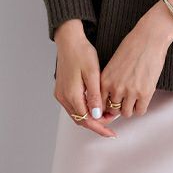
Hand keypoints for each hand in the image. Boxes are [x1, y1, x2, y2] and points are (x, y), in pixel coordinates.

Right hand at [52, 20, 118, 138]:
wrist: (69, 40)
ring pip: (76, 114)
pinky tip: (94, 106)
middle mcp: (63, 97)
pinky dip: (84, 110)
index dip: (100, 128)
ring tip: (106, 115)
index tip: (112, 132)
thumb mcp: (92, 73)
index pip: (86, 120)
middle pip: (81, 120)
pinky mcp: (61, 89)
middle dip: (97, 124)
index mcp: (72, 95)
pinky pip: (73, 106)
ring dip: (90, 118)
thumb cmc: (81, 53)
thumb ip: (94, 95)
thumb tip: (97, 115)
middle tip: (112, 124)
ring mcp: (61, 94)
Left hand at [100, 0, 172, 122]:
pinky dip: (141, 107)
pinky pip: (140, 111)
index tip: (112, 104)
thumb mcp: (114, 64)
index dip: (106, 105)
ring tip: (134, 99)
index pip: (100, 103)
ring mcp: (130, 92)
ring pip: (126, 113)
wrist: (149, 38)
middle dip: (118, 107)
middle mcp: (115, 88)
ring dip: (130, 108)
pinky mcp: (145, 93)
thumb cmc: (133, 46)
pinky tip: (142, 98)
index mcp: (105, 80)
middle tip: (125, 101)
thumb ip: (110, 80)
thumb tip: (111, 95)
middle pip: (113, 110)